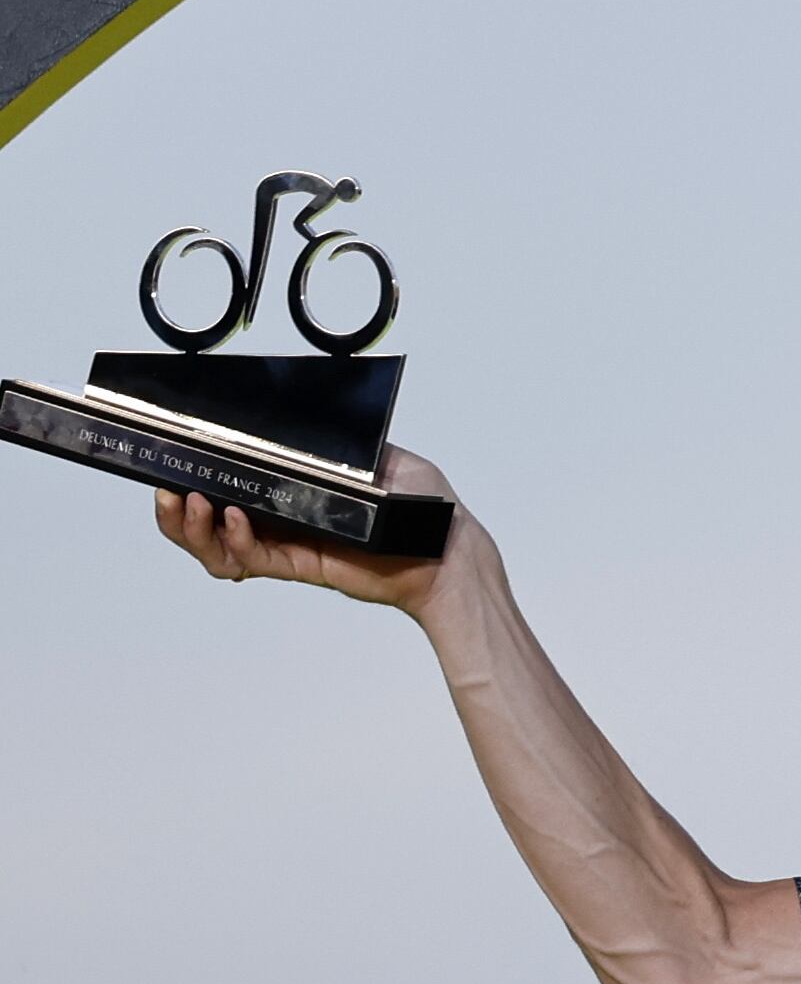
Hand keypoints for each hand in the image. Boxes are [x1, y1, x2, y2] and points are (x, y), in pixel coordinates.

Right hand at [152, 445, 458, 616]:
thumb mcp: (382, 455)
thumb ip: (336, 444)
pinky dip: (236, 541)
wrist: (450, 552)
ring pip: (218, 545)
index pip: (230, 480)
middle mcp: (282, 514)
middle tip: (167, 492)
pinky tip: (238, 520)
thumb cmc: (424, 505)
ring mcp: (287, 541)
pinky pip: (252, 558)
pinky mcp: (300, 564)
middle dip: (175, 510)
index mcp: (293, 485)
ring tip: (192, 506)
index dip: (193, 475)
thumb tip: (297, 419)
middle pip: (207, 519)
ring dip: (194, 529)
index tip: (170, 462)